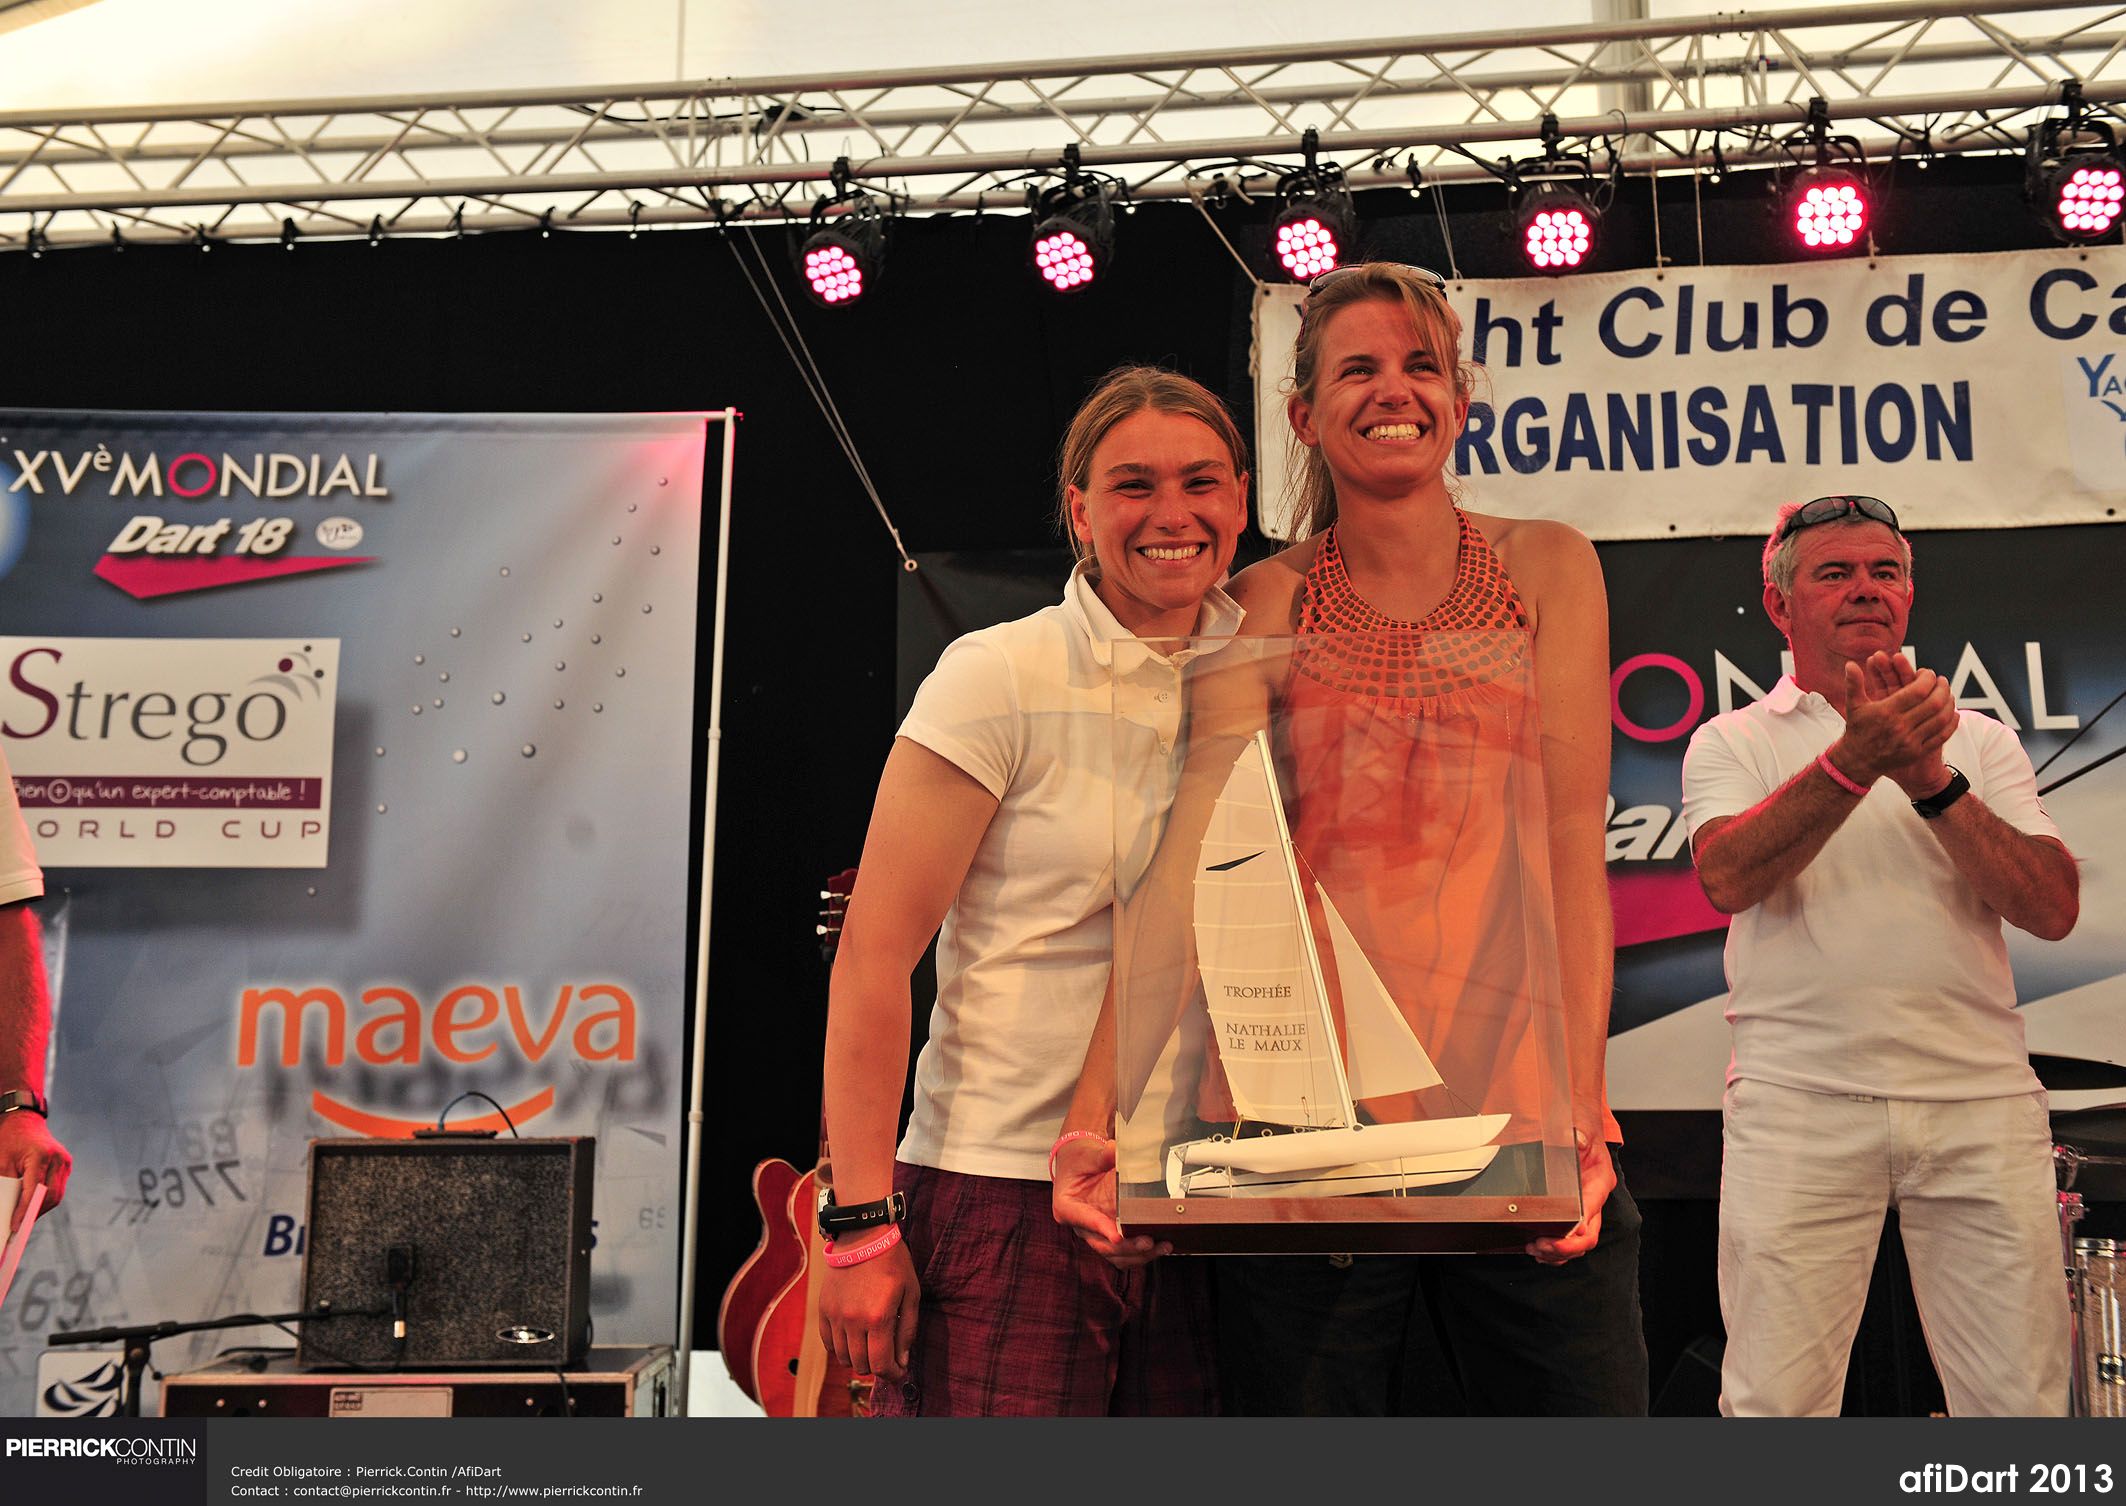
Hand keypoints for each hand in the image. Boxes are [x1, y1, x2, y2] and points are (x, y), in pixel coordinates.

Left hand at [0, 1112, 68, 1232]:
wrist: (23, 1119)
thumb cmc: (8, 1139)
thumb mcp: (1, 1161)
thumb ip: (6, 1185)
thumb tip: (6, 1210)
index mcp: (41, 1155)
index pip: (35, 1190)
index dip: (25, 1210)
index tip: (15, 1226)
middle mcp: (58, 1159)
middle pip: (51, 1196)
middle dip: (35, 1214)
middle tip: (18, 1229)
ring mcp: (65, 1161)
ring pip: (57, 1194)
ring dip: (41, 1208)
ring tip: (24, 1220)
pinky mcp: (65, 1165)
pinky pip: (57, 1187)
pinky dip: (45, 1199)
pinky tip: (33, 1207)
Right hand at [818, 1239, 918, 1380]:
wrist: (863, 1236)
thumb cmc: (893, 1263)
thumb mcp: (911, 1295)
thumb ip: (907, 1331)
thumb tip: (902, 1362)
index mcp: (878, 1318)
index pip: (882, 1365)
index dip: (893, 1375)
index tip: (899, 1372)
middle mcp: (853, 1321)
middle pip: (861, 1365)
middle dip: (877, 1366)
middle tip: (887, 1356)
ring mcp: (835, 1316)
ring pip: (843, 1358)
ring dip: (858, 1358)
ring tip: (870, 1345)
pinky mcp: (823, 1309)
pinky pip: (828, 1343)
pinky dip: (840, 1347)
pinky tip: (853, 1337)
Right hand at [1051, 1134, 1167, 1269]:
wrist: (1080, 1164)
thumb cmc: (1079, 1161)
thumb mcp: (1087, 1156)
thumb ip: (1101, 1156)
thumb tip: (1114, 1150)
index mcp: (1067, 1207)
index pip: (1083, 1220)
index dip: (1101, 1228)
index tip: (1117, 1235)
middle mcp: (1082, 1225)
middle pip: (1102, 1245)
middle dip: (1127, 1247)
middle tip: (1148, 1242)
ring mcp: (1097, 1233)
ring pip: (1116, 1254)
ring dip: (1139, 1254)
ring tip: (1162, 1246)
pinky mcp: (1111, 1234)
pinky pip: (1124, 1252)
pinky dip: (1141, 1253)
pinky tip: (1160, 1246)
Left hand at [1525, 1130, 1612, 1265]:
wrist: (1578, 1125)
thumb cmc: (1581, 1129)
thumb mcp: (1581, 1128)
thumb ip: (1580, 1135)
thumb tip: (1577, 1139)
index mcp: (1599, 1182)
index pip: (1592, 1213)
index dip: (1577, 1231)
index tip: (1560, 1237)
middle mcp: (1593, 1199)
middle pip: (1587, 1236)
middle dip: (1564, 1247)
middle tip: (1539, 1246)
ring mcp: (1583, 1208)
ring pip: (1577, 1242)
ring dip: (1557, 1252)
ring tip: (1535, 1250)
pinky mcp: (1571, 1211)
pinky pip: (1568, 1238)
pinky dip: (1554, 1249)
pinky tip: (1538, 1250)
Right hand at [1834, 656, 1954, 787]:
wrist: (1857, 761)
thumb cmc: (1857, 730)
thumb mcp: (1853, 706)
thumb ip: (1854, 684)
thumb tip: (1850, 664)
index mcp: (1886, 712)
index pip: (1917, 691)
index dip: (1927, 679)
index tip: (1928, 674)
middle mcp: (1900, 727)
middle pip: (1933, 703)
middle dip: (1942, 689)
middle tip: (1942, 682)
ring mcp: (1910, 741)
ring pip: (1941, 719)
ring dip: (1949, 704)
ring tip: (1948, 695)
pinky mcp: (1917, 752)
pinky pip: (1941, 737)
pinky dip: (1951, 724)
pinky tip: (1953, 714)